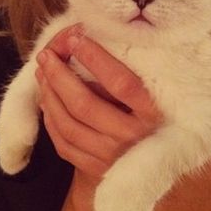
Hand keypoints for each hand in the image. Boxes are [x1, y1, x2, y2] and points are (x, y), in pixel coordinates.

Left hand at [36, 26, 161, 178]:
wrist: (167, 164)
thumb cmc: (163, 115)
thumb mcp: (160, 92)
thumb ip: (134, 71)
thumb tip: (99, 40)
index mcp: (153, 113)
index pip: (119, 82)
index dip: (95, 58)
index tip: (76, 38)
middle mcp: (133, 137)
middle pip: (84, 105)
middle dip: (60, 76)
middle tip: (47, 55)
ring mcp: (113, 157)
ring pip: (69, 125)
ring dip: (50, 96)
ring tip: (43, 74)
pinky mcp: (98, 171)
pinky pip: (65, 145)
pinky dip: (52, 121)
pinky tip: (48, 102)